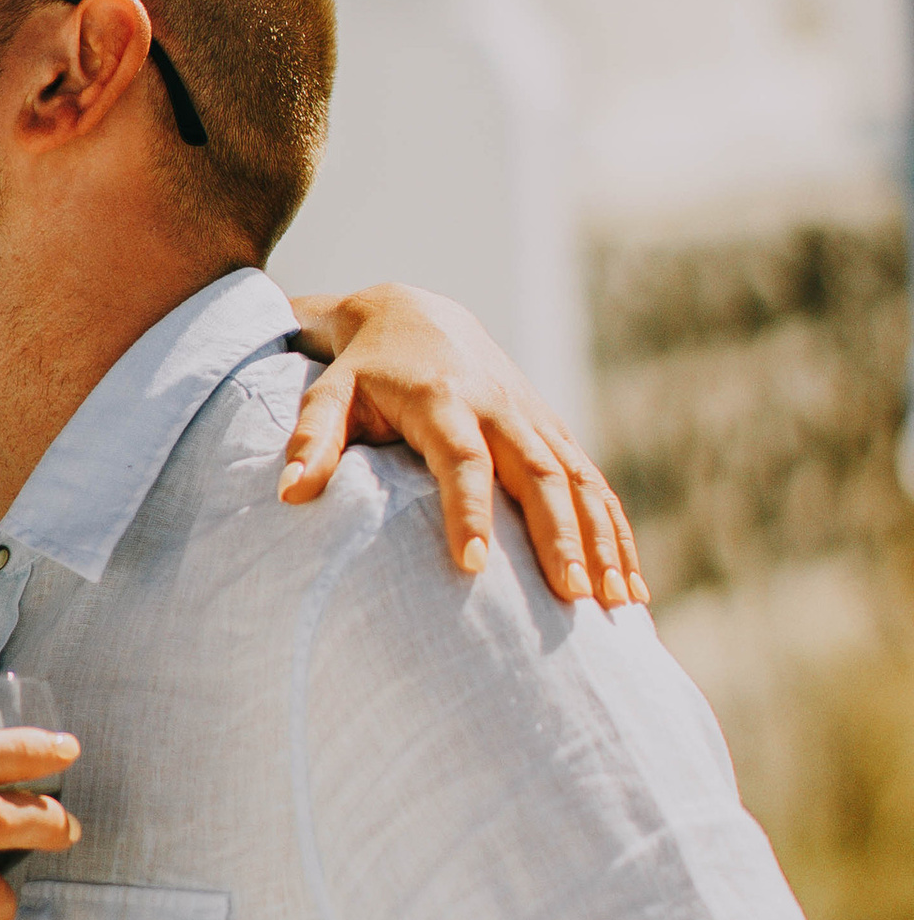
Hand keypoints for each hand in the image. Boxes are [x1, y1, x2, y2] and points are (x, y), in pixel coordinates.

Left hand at [284, 282, 645, 608]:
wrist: (415, 316)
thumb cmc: (363, 370)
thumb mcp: (329, 394)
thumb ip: (311, 440)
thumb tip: (289, 495)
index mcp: (443, 400)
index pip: (462, 460)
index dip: (468, 511)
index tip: (473, 566)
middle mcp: (499, 407)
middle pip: (539, 475)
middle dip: (559, 537)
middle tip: (570, 599)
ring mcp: (534, 420)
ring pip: (579, 482)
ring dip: (601, 542)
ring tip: (615, 603)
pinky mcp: (553, 432)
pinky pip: (594, 485)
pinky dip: (616, 534)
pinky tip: (629, 587)